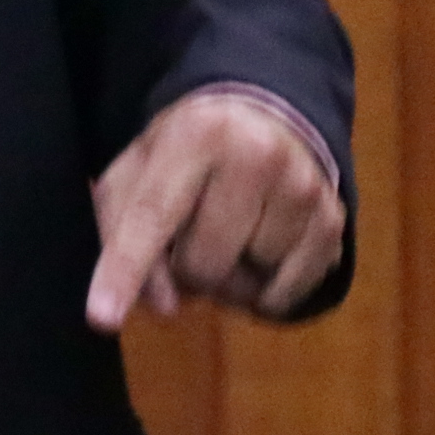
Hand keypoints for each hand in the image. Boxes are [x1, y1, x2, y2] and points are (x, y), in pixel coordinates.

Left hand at [85, 91, 343, 330]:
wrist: (262, 116)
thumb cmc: (184, 153)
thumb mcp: (137, 172)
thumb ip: (122, 233)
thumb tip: (165, 305)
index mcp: (193, 135)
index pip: (151, 215)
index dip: (124, 270)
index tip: (101, 317)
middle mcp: (256, 154)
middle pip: (202, 265)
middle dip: (186, 267)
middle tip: (190, 234)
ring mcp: (302, 187)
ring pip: (247, 284)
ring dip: (228, 278)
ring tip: (227, 235)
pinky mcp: (333, 219)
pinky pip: (286, 294)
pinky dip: (264, 290)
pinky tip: (258, 252)